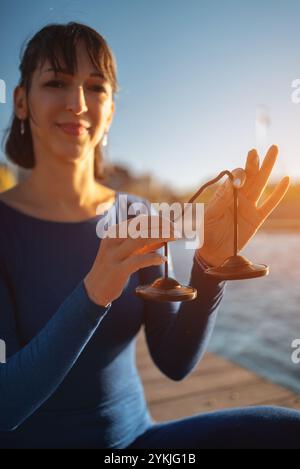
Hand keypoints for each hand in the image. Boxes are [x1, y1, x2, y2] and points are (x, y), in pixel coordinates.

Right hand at [84, 215, 176, 305]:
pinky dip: (153, 258)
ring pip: (140, 239)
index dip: (157, 220)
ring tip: (174, 237)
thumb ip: (141, 245)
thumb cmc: (112, 269)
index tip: (171, 224)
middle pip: (140, 226)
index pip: (138, 220)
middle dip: (161, 225)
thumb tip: (163, 238)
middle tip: (176, 230)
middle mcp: (113, 241)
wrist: (93, 290)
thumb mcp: (125, 253)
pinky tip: (162, 259)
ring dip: (160, 236)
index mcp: (114, 234)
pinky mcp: (118, 270)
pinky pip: (138, 260)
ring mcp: (114, 255)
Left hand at [197, 145, 289, 266]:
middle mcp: (238, 197)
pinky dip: (277, 193)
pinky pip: (269, 204)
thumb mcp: (207, 216)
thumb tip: (231, 184)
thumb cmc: (205, 233)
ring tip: (274, 150)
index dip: (239, 175)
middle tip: (257, 150)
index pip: (234, 178)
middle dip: (253, 163)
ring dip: (267, 168)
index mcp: (224, 195)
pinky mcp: (257, 218)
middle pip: (249, 176)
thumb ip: (219, 201)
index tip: (240, 179)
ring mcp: (248, 206)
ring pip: (261, 184)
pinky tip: (284, 180)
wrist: (212, 252)